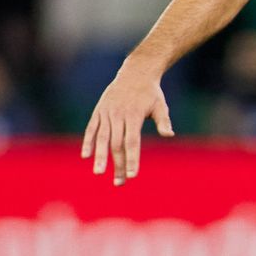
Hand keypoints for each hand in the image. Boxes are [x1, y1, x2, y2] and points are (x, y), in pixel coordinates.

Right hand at [80, 60, 174, 185]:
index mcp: (134, 115)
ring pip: (101, 138)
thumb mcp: (160, 105)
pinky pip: (91, 128)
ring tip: (99, 172)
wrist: (135, 72)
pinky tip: (86, 156)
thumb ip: (163, 120)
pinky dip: (88, 141)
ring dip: (99, 156)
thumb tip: (169, 134)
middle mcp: (118, 115)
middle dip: (118, 164)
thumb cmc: (151, 93)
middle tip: (119, 182)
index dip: (131, 159)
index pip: (132, 142)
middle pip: (116, 144)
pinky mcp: (99, 111)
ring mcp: (106, 113)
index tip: (132, 175)